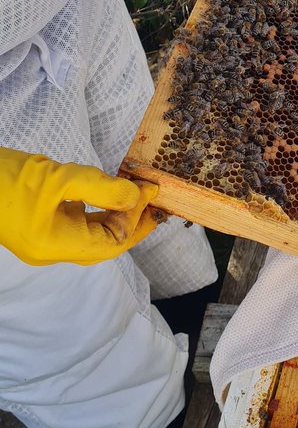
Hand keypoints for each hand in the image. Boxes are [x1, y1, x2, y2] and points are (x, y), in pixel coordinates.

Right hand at [0, 148, 161, 265]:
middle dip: (131, 222)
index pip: (112, 242)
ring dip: (114, 215)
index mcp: (55, 245)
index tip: (152, 191)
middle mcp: (51, 249)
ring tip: (135, 193)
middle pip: (104, 243)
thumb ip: (101, 187)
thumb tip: (136, 195)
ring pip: (90, 234)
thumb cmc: (2, 178)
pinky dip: (95, 210)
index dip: (136, 219)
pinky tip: (104, 193)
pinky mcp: (37, 226)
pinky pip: (75, 224)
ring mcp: (43, 240)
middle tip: (153, 198)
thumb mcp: (58, 177)